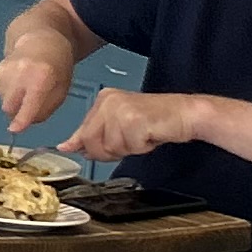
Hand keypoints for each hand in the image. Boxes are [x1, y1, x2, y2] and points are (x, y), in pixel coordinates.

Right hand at [0, 40, 74, 132]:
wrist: (41, 40)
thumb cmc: (57, 67)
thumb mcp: (62, 89)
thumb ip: (46, 108)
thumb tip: (28, 122)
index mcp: (42, 76)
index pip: (30, 101)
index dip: (22, 118)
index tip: (15, 130)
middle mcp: (20, 72)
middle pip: (10, 106)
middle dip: (17, 113)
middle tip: (30, 106)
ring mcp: (6, 70)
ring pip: (4, 101)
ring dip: (14, 102)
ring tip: (27, 89)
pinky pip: (1, 92)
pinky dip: (9, 93)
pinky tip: (19, 82)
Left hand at [62, 88, 197, 161]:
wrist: (185, 114)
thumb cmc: (155, 121)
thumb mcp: (118, 126)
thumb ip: (91, 135)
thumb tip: (66, 146)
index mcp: (103, 100)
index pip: (83, 132)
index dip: (88, 146)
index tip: (81, 150)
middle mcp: (109, 101)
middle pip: (92, 142)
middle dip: (109, 151)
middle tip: (129, 142)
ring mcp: (121, 109)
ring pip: (111, 147)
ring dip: (129, 149)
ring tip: (142, 135)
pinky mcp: (135, 119)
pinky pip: (129, 148)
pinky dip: (141, 148)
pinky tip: (150, 135)